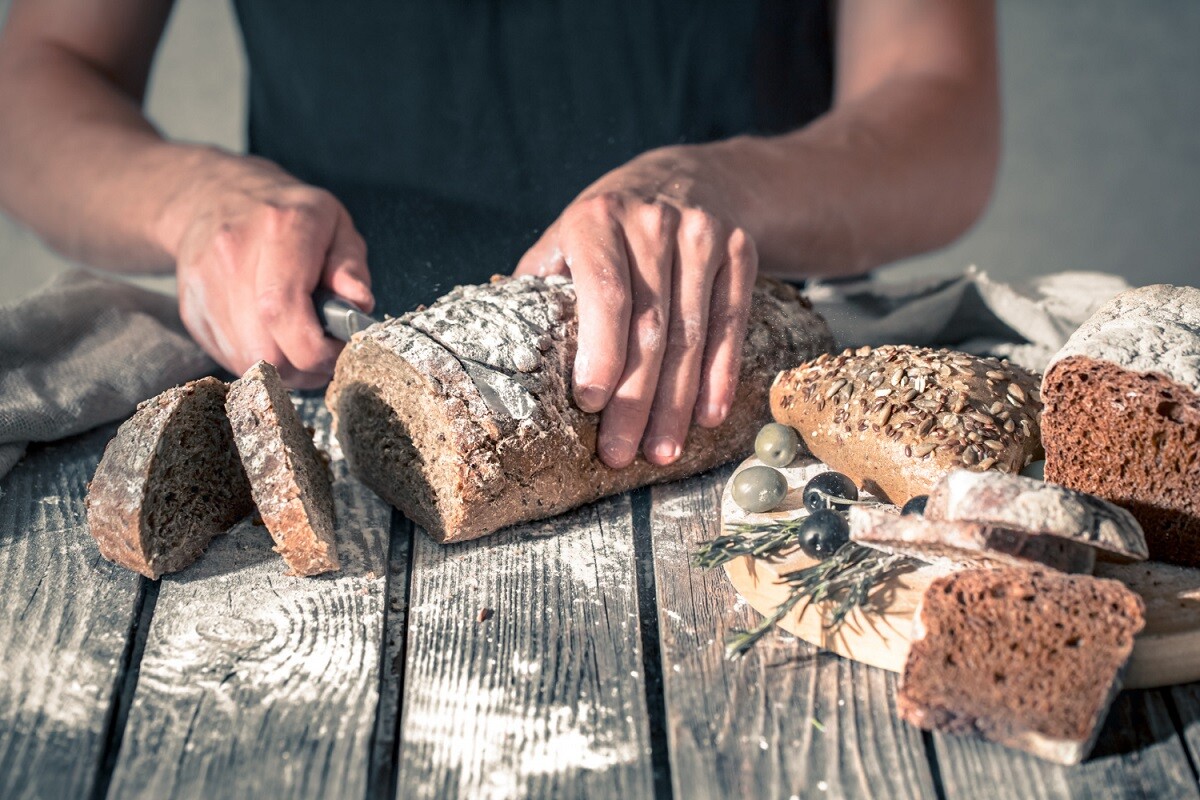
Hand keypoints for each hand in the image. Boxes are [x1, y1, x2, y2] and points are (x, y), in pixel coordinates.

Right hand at [163, 152, 373, 387]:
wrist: (215, 195)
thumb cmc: (289, 215)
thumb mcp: (335, 225)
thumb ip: (350, 267)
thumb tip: (357, 304)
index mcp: (280, 228)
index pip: (284, 310)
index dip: (314, 350)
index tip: (336, 352)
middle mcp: (233, 253)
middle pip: (263, 348)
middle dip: (302, 369)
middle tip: (323, 358)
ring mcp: (204, 282)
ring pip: (244, 360)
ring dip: (280, 369)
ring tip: (299, 347)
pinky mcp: (190, 307)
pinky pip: (226, 357)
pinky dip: (256, 361)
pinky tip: (271, 338)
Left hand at [516, 144, 757, 468]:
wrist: (686, 175)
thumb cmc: (609, 225)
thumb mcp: (568, 235)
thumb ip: (540, 284)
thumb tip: (497, 354)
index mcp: (597, 219)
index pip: (604, 292)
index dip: (600, 351)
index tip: (591, 404)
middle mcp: (653, 221)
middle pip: (649, 325)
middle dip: (635, 399)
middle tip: (622, 454)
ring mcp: (702, 233)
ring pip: (692, 333)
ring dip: (677, 402)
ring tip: (662, 452)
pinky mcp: (740, 250)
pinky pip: (731, 322)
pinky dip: (720, 375)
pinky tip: (708, 416)